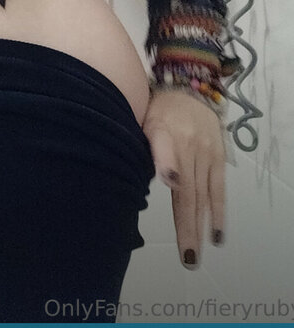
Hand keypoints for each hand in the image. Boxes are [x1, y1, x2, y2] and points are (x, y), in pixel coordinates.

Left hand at [141, 89, 225, 268]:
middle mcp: (186, 143)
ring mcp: (205, 152)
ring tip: (194, 254)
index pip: (164, 147)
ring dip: (200, 226)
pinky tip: (216, 236)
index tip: (171, 181)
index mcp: (161, 131)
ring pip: (202, 194)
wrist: (189, 89)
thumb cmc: (157, 110)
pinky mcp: (218, 157)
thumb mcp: (141, 118)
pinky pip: (219, 189)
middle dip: (186, 225)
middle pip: (186, 189)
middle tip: (186, 256)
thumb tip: (127, 178)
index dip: (167, 163)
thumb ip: (140, 148)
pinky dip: (218, 213)